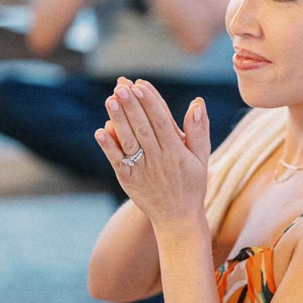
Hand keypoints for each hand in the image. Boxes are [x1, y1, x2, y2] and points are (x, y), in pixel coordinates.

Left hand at [95, 77, 209, 228]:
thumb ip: (199, 130)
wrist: (178, 218)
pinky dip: (108, 147)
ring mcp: (142, 170)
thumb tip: (197, 103)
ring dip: (119, 120)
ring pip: (129, 141)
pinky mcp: (128, 179)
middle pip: (143, 127)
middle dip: (132, 105)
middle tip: (121, 86)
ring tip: (111, 99)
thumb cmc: (191, 184)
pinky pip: (117, 161)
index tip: (140, 84)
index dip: (150, 102)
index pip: (161, 121)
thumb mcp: (201, 158)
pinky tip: (101, 131)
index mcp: (176, 152)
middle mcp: (158, 159)